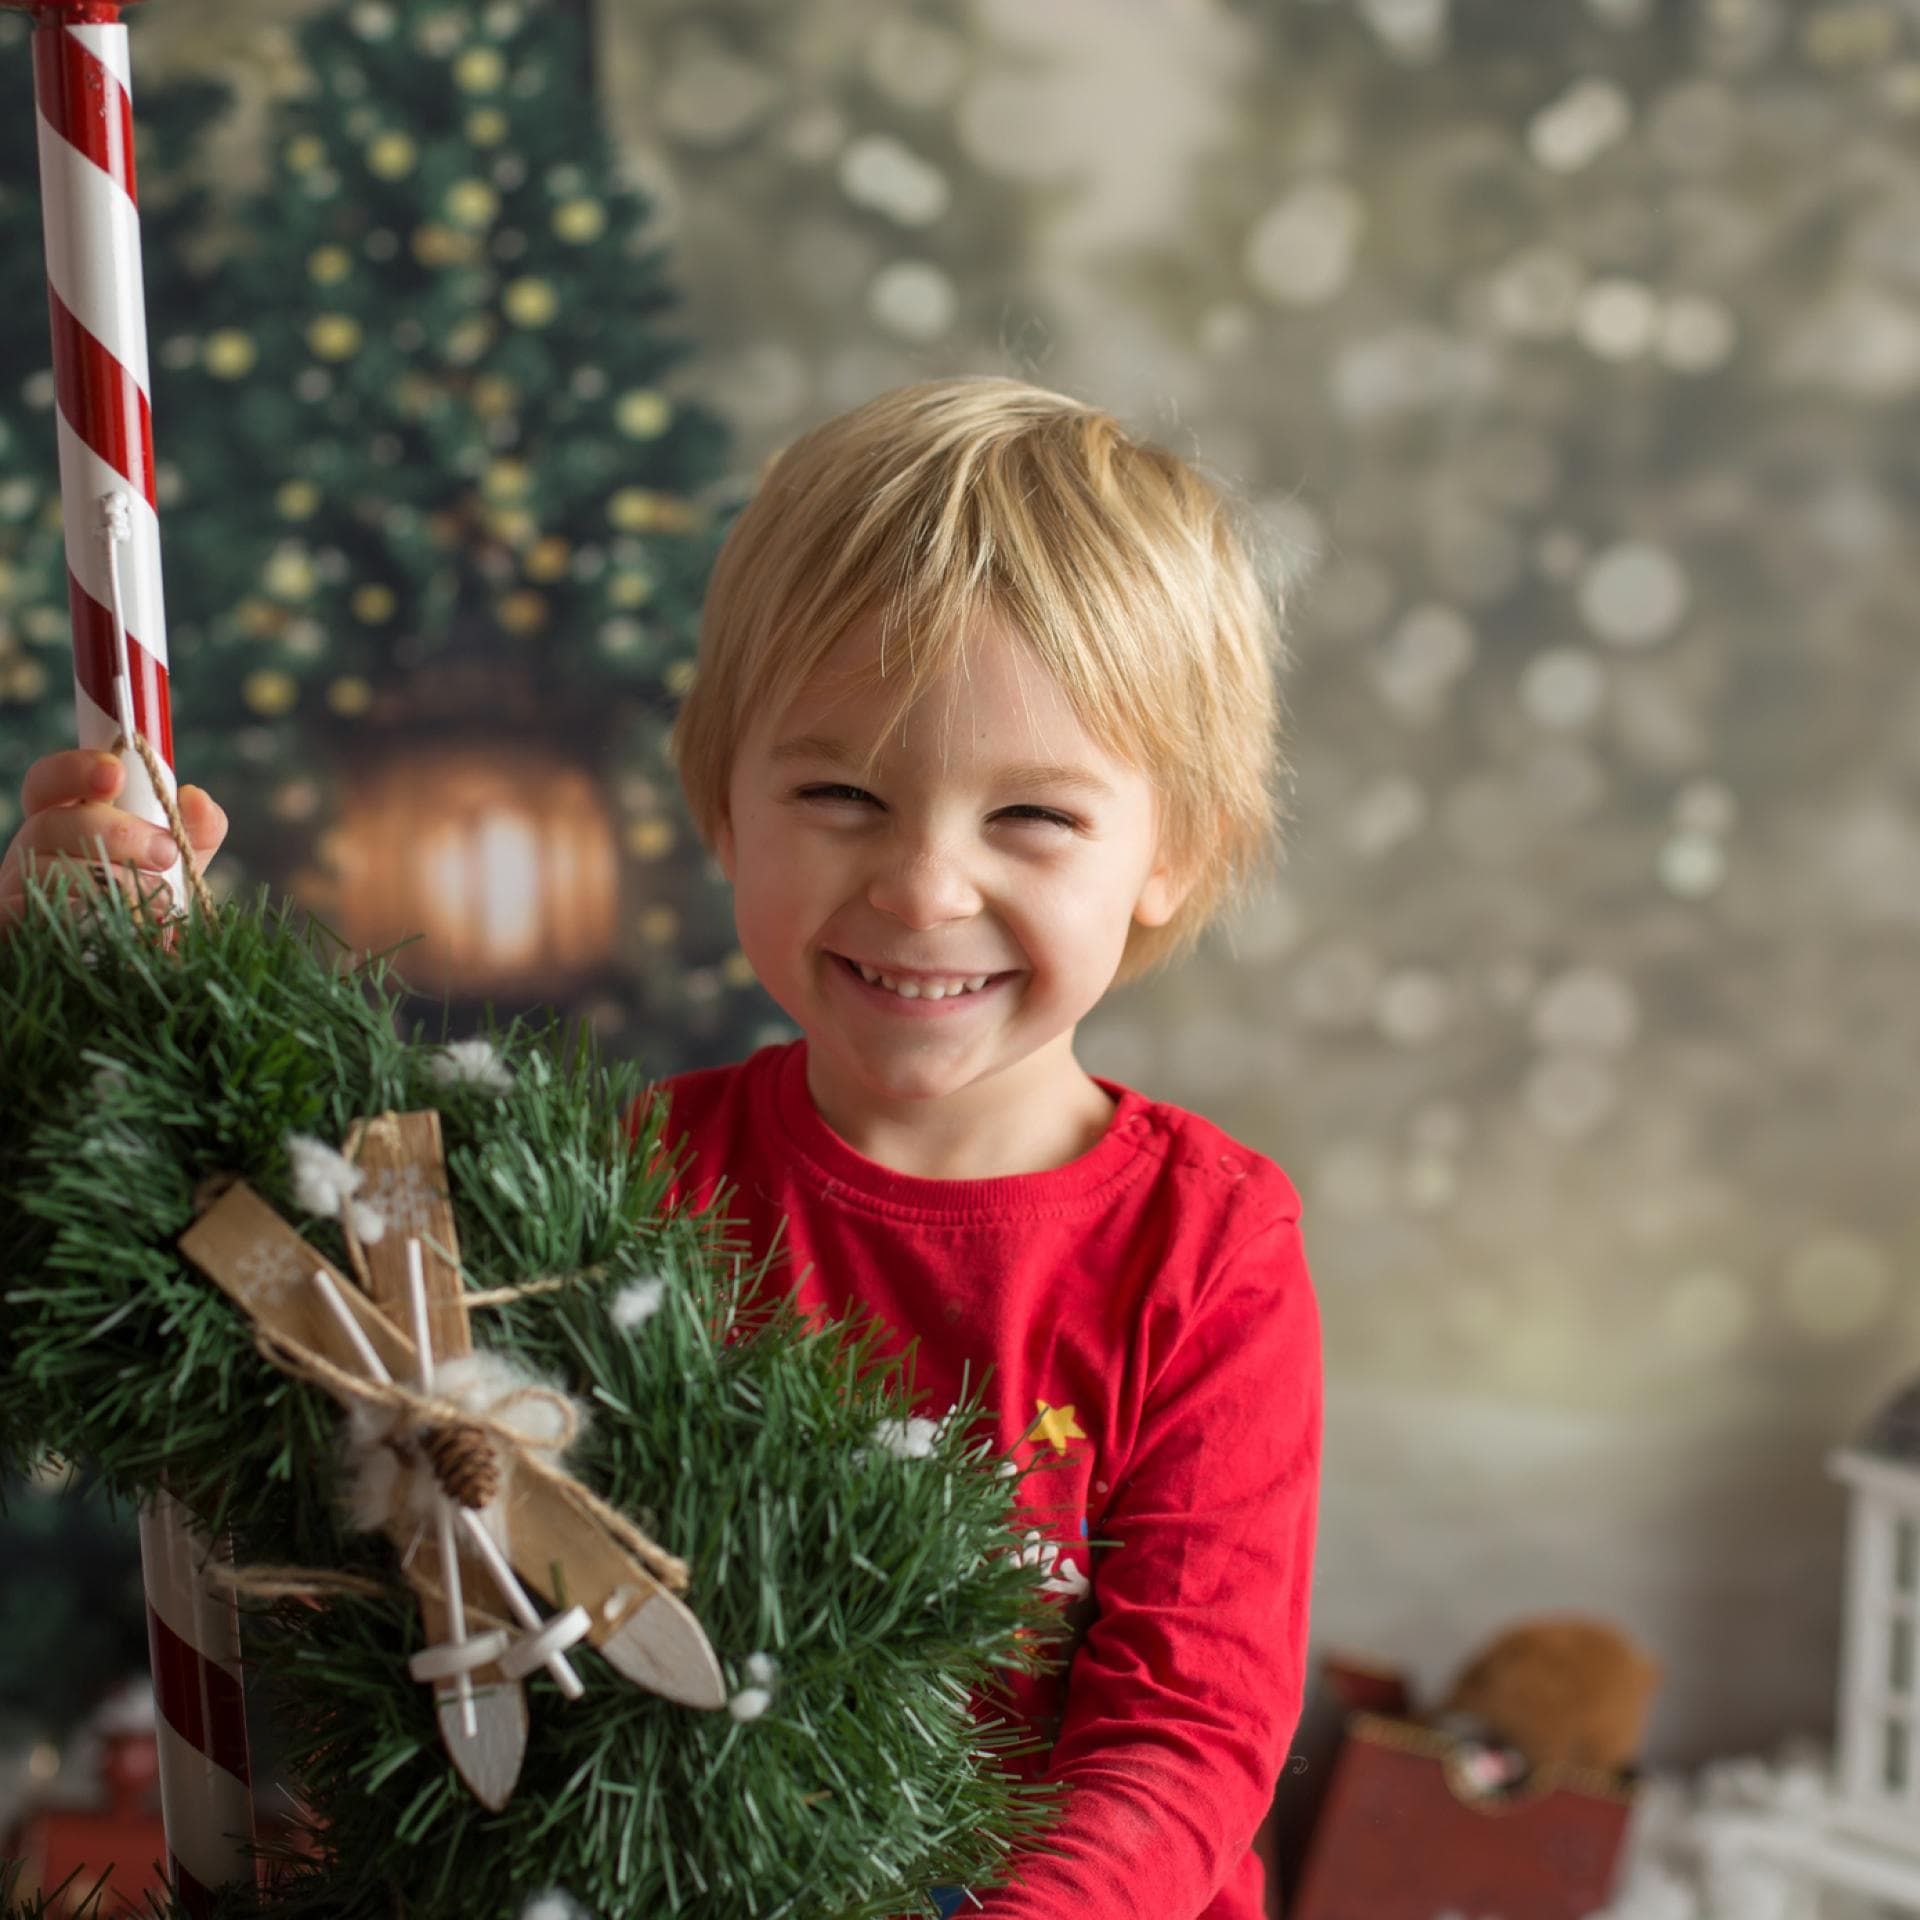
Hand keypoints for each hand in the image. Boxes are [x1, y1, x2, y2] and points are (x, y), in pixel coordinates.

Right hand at [0, 748, 229, 938]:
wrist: (125, 974)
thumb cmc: (147, 911)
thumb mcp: (177, 869)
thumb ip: (193, 832)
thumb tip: (196, 798)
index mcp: (65, 824)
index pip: (50, 783)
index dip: (75, 770)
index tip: (116, 773)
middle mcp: (32, 852)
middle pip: (53, 824)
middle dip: (118, 834)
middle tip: (167, 854)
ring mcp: (15, 891)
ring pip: (50, 873)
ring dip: (115, 888)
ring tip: (158, 910)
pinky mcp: (10, 930)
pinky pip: (34, 918)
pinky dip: (85, 922)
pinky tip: (121, 932)